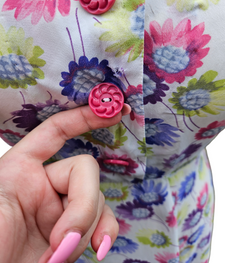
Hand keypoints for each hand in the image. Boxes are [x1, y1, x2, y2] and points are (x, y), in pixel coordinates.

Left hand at [0, 104, 130, 262]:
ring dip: (86, 229)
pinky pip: (104, 222)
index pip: (56, 131)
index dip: (82, 117)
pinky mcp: (75, 231)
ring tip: (57, 257)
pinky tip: (98, 249)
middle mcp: (45, 184)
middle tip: (64, 241)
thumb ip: (29, 198)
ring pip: (98, 199)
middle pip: (85, 171)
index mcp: (21, 169)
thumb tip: (73, 225)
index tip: (111, 111)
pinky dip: (105, 234)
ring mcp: (62, 208)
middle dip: (82, 206)